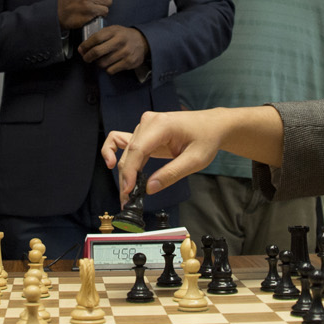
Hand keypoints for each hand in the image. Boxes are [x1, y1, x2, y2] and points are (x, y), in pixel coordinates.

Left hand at [79, 25, 147, 73]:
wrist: (143, 41)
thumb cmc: (123, 36)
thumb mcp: (113, 30)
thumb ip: (99, 36)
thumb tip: (83, 49)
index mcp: (114, 31)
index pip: (95, 38)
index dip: (85, 45)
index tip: (81, 50)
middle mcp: (120, 41)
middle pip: (97, 52)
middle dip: (88, 57)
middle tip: (86, 58)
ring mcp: (125, 52)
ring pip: (103, 63)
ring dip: (98, 63)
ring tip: (101, 60)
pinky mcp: (129, 62)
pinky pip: (111, 70)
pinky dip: (107, 69)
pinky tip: (110, 64)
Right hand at [100, 110, 225, 201]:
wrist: (212, 126)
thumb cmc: (206, 139)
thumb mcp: (195, 160)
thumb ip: (171, 174)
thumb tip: (150, 188)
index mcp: (162, 125)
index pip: (138, 149)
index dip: (130, 171)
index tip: (128, 190)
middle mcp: (149, 122)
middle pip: (129, 153)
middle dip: (126, 178)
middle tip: (127, 201)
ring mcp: (145, 126)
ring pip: (126, 152)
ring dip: (124, 172)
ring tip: (127, 193)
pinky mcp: (144, 133)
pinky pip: (122, 141)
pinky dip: (114, 152)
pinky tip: (111, 163)